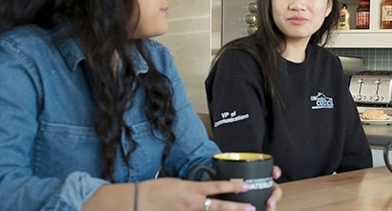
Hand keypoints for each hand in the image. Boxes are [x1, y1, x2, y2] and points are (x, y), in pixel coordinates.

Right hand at [137, 166, 281, 210]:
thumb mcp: (180, 183)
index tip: (247, 185)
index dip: (234, 186)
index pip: (218, 187)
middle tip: (251, 208)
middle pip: (220, 206)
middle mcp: (194, 203)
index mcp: (193, 189)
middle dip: (237, 208)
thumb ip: (195, 188)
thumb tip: (206, 191)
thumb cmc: (157, 189)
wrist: (140, 200)